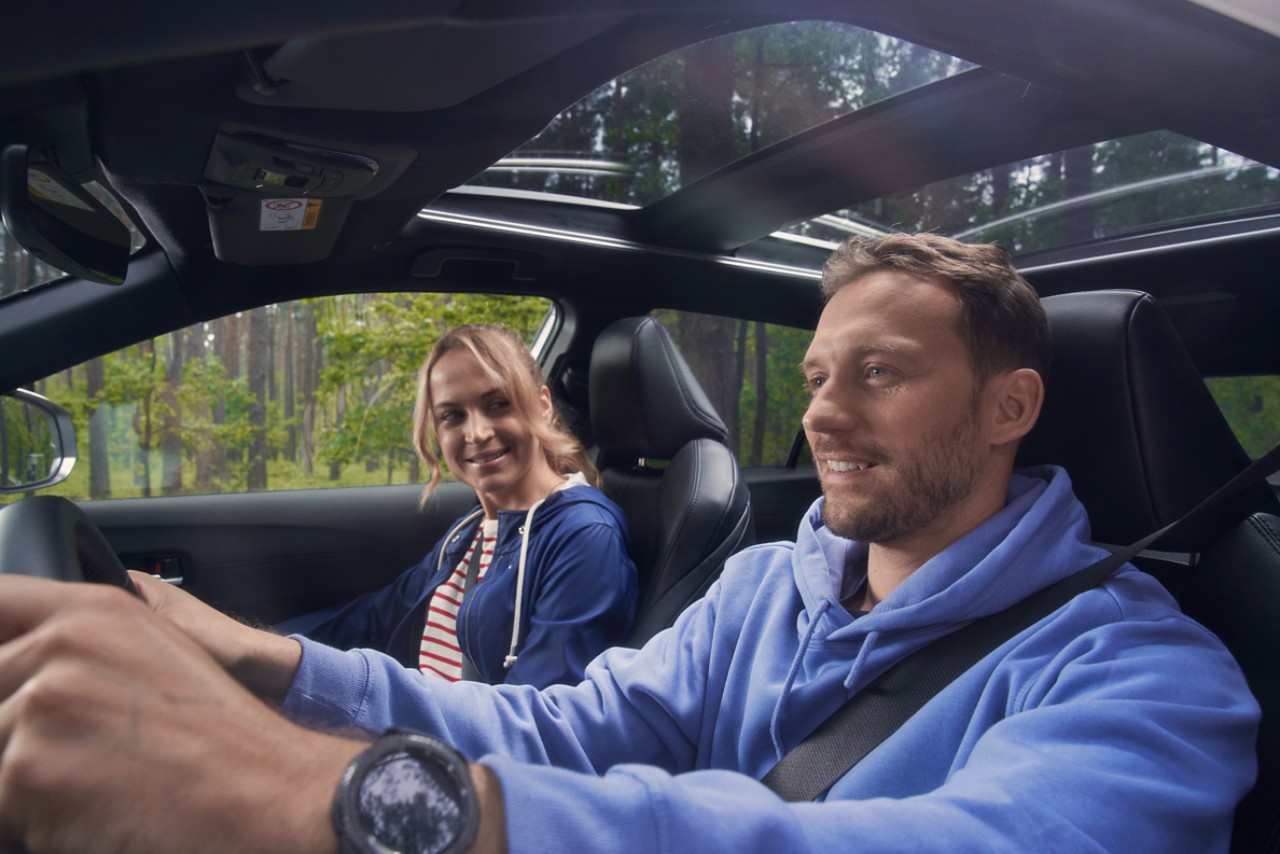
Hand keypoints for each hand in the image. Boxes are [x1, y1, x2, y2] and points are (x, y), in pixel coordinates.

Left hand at [0, 575, 365, 852]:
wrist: (267, 789)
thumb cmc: (220, 736)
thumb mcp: (156, 656)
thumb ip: (80, 645)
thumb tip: (16, 664)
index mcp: (93, 611)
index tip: (6, 677)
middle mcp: (61, 644)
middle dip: (13, 726)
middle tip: (78, 752)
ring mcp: (41, 702)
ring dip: (22, 778)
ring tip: (93, 784)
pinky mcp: (26, 767)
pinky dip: (30, 820)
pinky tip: (89, 812)